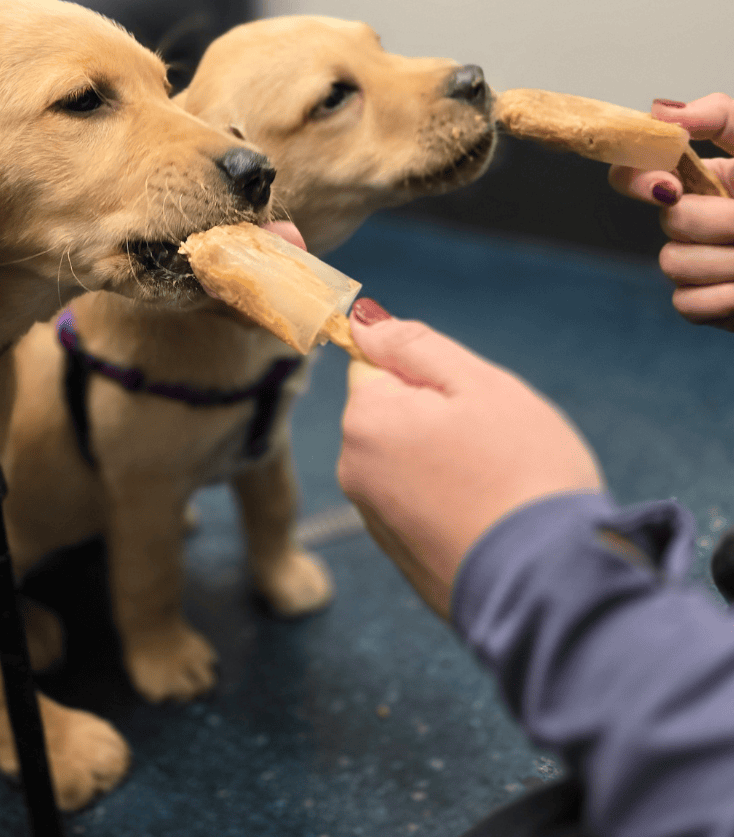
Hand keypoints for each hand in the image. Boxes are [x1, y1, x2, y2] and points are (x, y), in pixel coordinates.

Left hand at [337, 305, 603, 617]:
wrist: (552, 587)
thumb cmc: (523, 474)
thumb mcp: (479, 384)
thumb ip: (414, 346)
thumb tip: (363, 321)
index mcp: (366, 420)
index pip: (380, 366)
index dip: (431, 377)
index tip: (471, 403)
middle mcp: (355, 471)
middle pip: (394, 414)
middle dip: (440, 418)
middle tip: (494, 444)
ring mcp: (377, 520)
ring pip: (412, 460)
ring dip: (448, 461)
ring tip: (498, 484)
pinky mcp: (405, 559)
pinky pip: (424, 506)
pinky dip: (453, 503)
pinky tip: (492, 517)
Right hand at [609, 96, 733, 326]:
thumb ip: (720, 117)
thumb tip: (660, 111)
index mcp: (707, 178)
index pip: (636, 172)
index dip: (637, 178)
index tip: (671, 187)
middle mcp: (696, 219)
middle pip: (668, 221)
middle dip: (719, 223)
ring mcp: (700, 263)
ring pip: (674, 263)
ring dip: (728, 263)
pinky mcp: (709, 305)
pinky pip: (687, 303)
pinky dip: (723, 300)